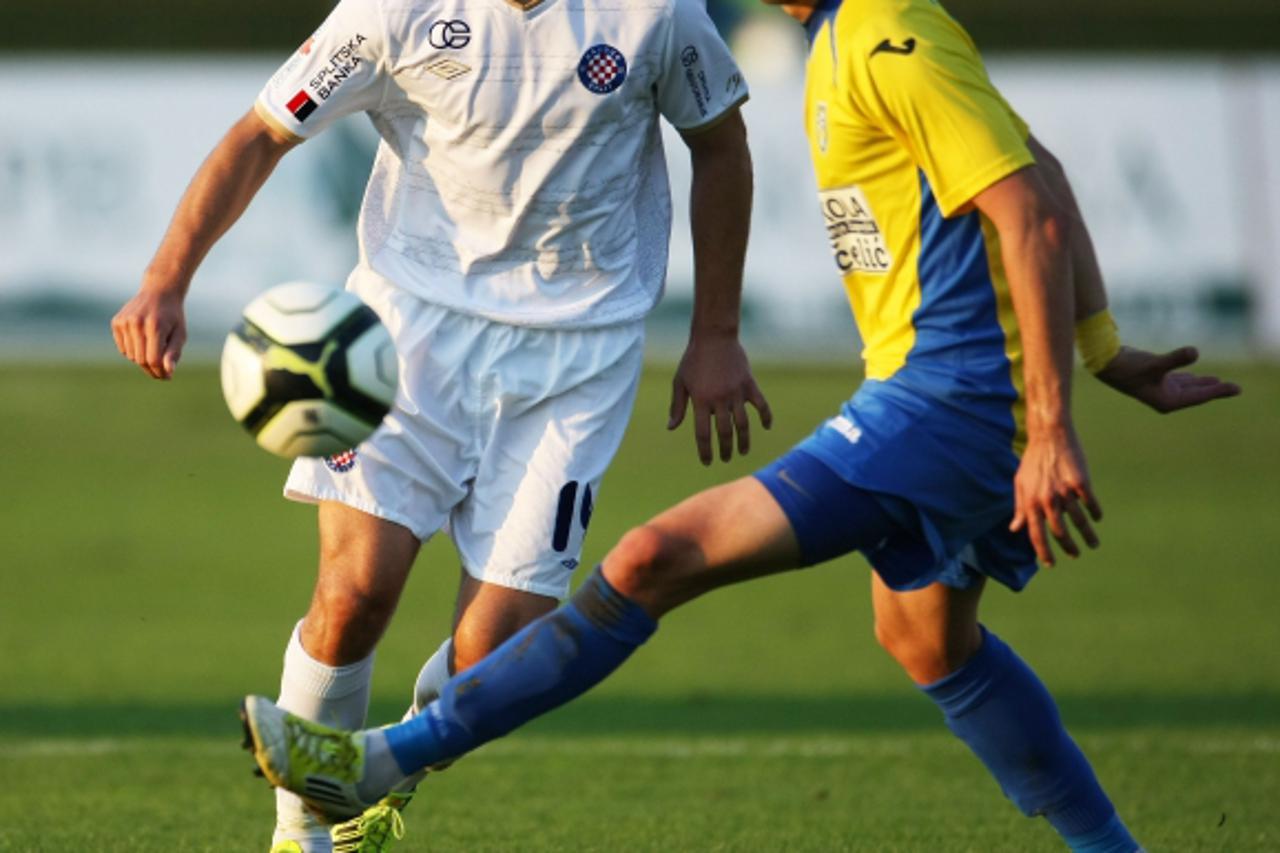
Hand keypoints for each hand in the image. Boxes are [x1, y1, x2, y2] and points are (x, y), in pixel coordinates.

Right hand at [111, 286, 186, 379]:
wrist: (159, 292)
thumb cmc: (173, 316)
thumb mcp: (180, 333)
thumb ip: (174, 353)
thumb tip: (168, 372)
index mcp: (155, 326)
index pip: (153, 359)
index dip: (160, 372)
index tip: (166, 377)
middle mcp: (137, 323)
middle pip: (141, 359)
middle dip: (152, 369)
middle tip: (161, 371)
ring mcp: (125, 322)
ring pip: (131, 356)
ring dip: (143, 359)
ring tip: (154, 350)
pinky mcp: (117, 322)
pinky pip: (123, 348)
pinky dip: (133, 351)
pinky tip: (142, 341)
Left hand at [669, 333, 771, 464]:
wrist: (714, 337)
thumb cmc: (693, 360)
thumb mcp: (680, 382)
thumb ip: (677, 406)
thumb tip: (671, 427)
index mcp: (700, 400)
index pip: (703, 433)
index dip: (705, 450)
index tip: (707, 462)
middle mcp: (719, 399)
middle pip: (725, 432)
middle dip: (725, 449)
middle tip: (724, 459)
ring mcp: (736, 392)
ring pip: (743, 424)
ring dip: (744, 441)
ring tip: (743, 451)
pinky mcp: (749, 384)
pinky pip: (761, 405)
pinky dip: (766, 417)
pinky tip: (766, 427)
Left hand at [1010, 423, 1101, 566]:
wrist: (1049, 435)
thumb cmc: (1032, 461)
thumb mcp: (1019, 484)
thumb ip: (1020, 508)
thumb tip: (1015, 528)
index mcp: (1031, 502)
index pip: (1036, 535)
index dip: (1043, 552)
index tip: (1050, 564)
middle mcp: (1047, 500)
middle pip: (1060, 532)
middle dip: (1068, 548)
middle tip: (1074, 555)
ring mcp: (1065, 491)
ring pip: (1079, 521)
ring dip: (1087, 536)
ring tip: (1092, 544)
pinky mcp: (1081, 482)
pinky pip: (1090, 503)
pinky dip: (1095, 513)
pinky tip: (1097, 518)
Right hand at [1096, 345, 1240, 412]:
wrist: (1105, 363)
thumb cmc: (1128, 367)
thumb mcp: (1154, 363)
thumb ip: (1176, 359)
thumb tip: (1196, 352)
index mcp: (1167, 401)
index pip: (1199, 397)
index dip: (1218, 391)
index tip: (1236, 389)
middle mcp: (1165, 397)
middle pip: (1197, 394)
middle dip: (1215, 390)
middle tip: (1236, 389)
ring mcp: (1160, 388)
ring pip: (1188, 387)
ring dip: (1203, 384)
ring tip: (1220, 382)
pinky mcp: (1156, 378)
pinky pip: (1179, 380)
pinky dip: (1191, 379)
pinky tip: (1197, 376)